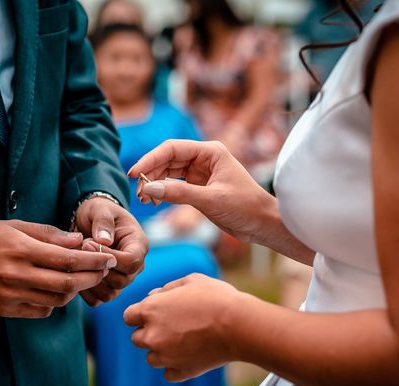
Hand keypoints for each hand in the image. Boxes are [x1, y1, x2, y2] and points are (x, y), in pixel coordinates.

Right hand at [0, 220, 117, 317]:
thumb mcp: (14, 226)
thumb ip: (48, 234)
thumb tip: (78, 241)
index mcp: (22, 250)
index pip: (69, 260)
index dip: (94, 261)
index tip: (108, 258)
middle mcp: (18, 275)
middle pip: (68, 283)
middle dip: (92, 277)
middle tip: (103, 270)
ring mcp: (11, 295)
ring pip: (57, 299)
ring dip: (75, 290)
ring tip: (81, 278)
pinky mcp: (5, 310)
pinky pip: (40, 310)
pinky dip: (54, 302)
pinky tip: (55, 290)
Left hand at [74, 197, 147, 305]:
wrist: (89, 222)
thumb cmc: (98, 212)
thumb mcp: (100, 208)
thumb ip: (103, 221)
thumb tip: (104, 241)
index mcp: (139, 245)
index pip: (132, 261)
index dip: (109, 256)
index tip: (88, 242)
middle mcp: (135, 266)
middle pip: (121, 281)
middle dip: (96, 268)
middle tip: (79, 249)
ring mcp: (122, 279)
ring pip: (110, 293)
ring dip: (89, 281)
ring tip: (77, 261)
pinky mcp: (108, 288)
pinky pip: (98, 300)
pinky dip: (85, 291)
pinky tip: (75, 273)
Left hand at [123, 273, 241, 381]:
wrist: (239, 325)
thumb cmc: (215, 297)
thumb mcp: (190, 280)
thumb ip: (167, 288)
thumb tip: (154, 295)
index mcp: (150, 310)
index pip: (128, 317)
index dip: (141, 314)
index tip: (155, 313)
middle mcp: (151, 335)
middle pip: (137, 339)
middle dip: (150, 332)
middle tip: (173, 326)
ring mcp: (165, 356)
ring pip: (151, 358)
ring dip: (162, 351)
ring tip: (184, 341)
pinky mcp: (181, 372)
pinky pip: (169, 373)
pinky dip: (176, 366)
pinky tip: (190, 356)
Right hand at [128, 140, 276, 242]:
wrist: (262, 224)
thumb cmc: (245, 207)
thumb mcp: (211, 200)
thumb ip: (179, 193)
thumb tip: (149, 188)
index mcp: (210, 151)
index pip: (172, 149)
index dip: (150, 160)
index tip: (135, 174)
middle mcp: (204, 158)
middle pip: (167, 159)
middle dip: (150, 174)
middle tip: (138, 192)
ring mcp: (200, 172)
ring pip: (168, 172)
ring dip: (154, 184)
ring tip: (144, 199)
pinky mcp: (198, 187)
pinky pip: (174, 185)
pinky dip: (162, 192)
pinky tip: (154, 201)